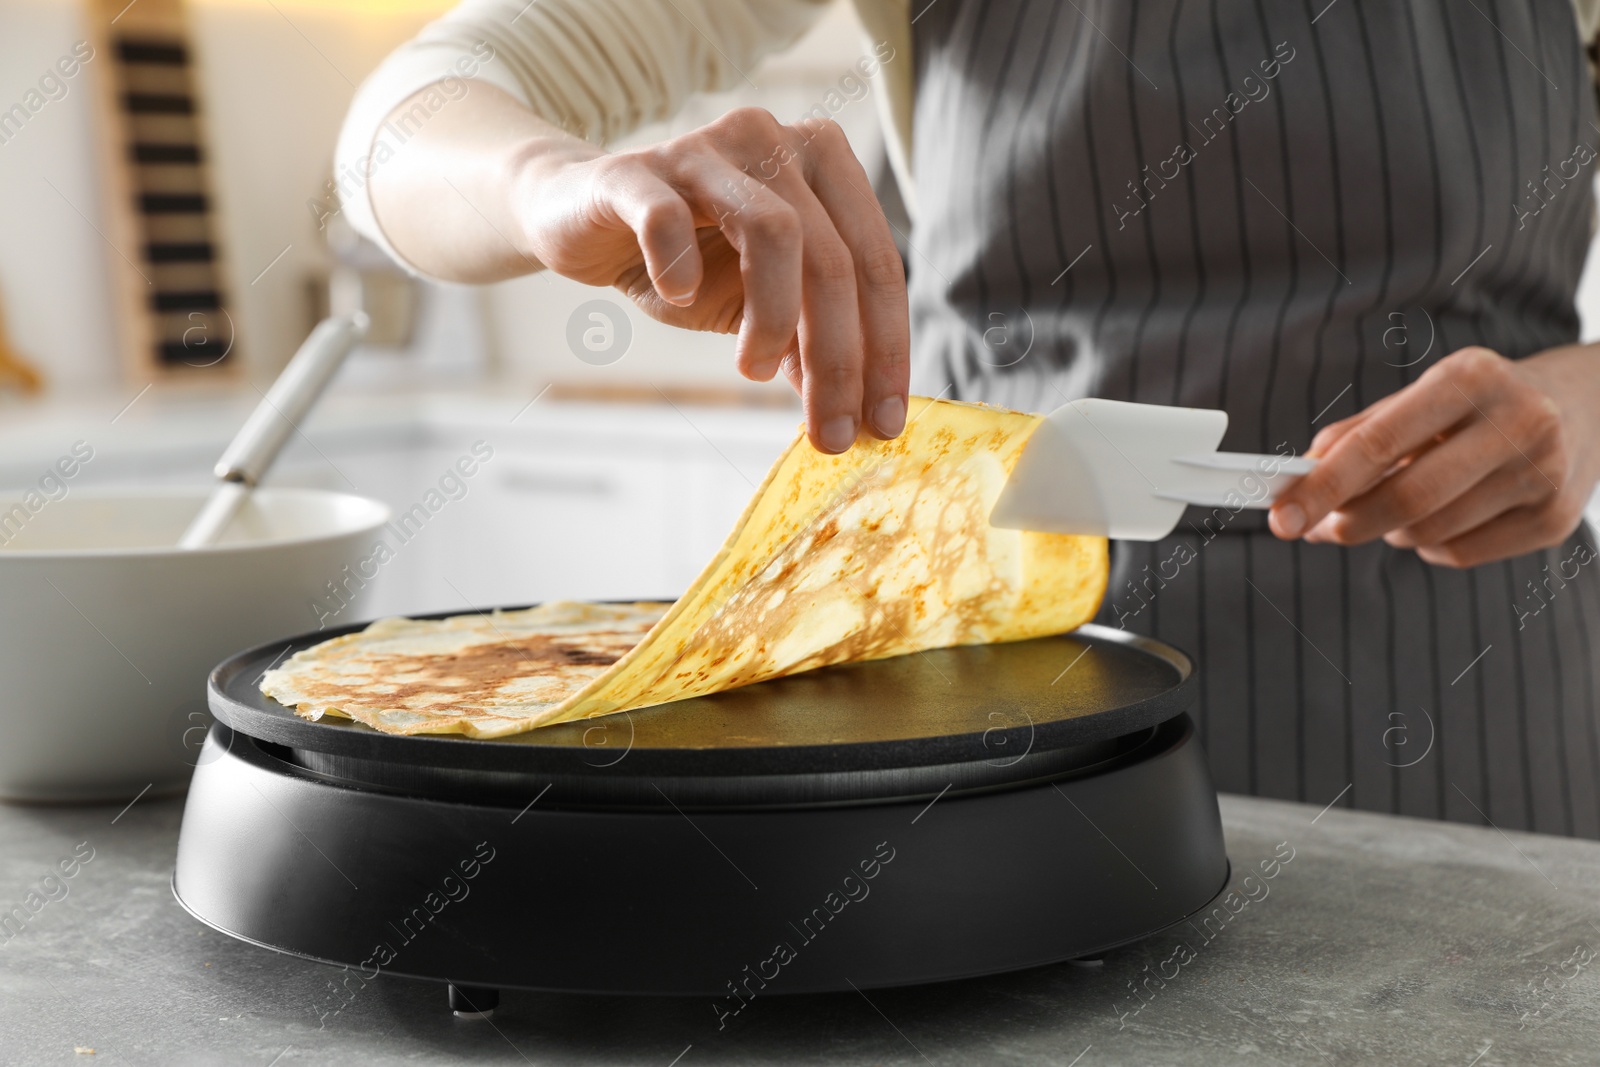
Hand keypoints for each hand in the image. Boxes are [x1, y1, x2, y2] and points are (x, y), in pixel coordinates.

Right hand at [511, 107, 909, 453]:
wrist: (578, 218)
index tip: (883, 424)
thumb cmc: (683, 259)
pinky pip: (665, 217)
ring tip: (750, 371)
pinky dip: (678, 268)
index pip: (876, 263)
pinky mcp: (633, 171)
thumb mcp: (758, 307)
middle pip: (833, 258)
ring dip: (773, 320)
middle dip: (839, 359)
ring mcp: (704, 150)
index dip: (887, 348)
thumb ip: (808, 344)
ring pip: (773, 232)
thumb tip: (860, 413)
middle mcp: (773, 141)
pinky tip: (679, 300)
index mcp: (822, 165)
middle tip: (830, 431)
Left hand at [1268, 345, 1599, 566]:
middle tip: (1318, 528)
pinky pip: (1460, 555)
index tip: (1282, 516)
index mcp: (1473, 378)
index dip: (1323, 486)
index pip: (1380, 443)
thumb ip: (1364, 429)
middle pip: (1407, 498)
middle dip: (1348, 522)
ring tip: (1397, 504)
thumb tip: (1304, 471)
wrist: (1591, 403)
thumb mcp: (1427, 392)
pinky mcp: (1553, 520)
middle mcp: (1518, 422)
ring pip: (1428, 533)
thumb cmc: (1486, 399)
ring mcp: (1544, 475)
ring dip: (1390, 531)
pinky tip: (1445, 515)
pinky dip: (1430, 545)